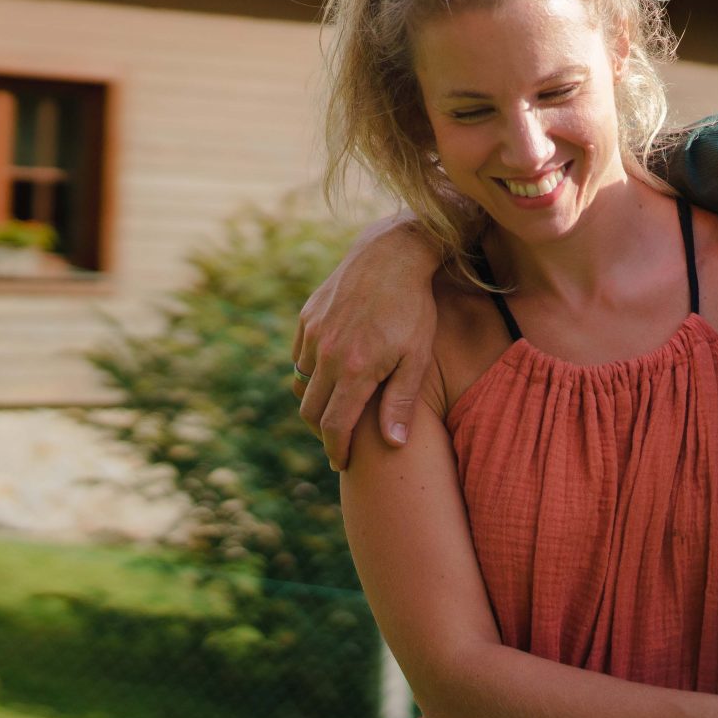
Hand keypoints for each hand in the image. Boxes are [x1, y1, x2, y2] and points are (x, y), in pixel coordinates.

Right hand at [290, 213, 445, 468]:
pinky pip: (300, 355)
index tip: (341, 463)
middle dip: (321, 431)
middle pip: (309, 409)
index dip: (335, 450)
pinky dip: (310, 370)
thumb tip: (393, 444)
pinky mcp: (308, 316)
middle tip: (338, 440)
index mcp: (355, 369)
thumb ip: (401, 402)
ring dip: (315, 400)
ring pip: (301, 382)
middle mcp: (327, 353)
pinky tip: (331, 371)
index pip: (333, 425)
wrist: (393, 254)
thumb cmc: (413, 308)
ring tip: (336, 406)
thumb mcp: (417, 357)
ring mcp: (314, 332)